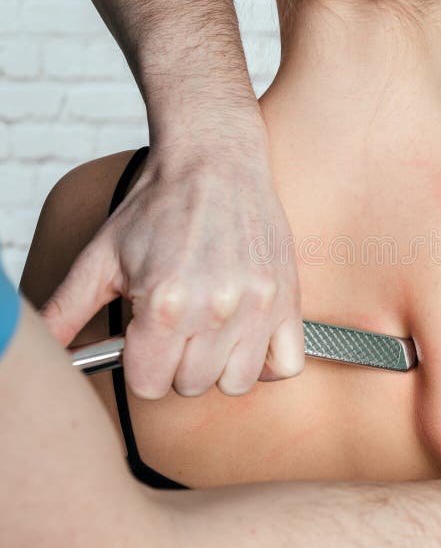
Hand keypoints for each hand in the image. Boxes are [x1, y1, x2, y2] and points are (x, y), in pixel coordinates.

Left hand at [40, 110, 304, 398]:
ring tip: (210, 334)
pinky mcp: (288, 298)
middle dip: (177, 365)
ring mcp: (258, 305)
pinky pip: (287, 365)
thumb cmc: (161, 205)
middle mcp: (215, 308)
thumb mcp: (103, 255)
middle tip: (176, 330)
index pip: (151, 385)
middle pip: (192, 385)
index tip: (145, 342)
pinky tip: (247, 339)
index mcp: (165, 302)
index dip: (142, 366)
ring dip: (220, 366)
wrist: (216, 161)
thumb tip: (44, 349)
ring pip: (237, 382)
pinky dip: (267, 363)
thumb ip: (66, 309)